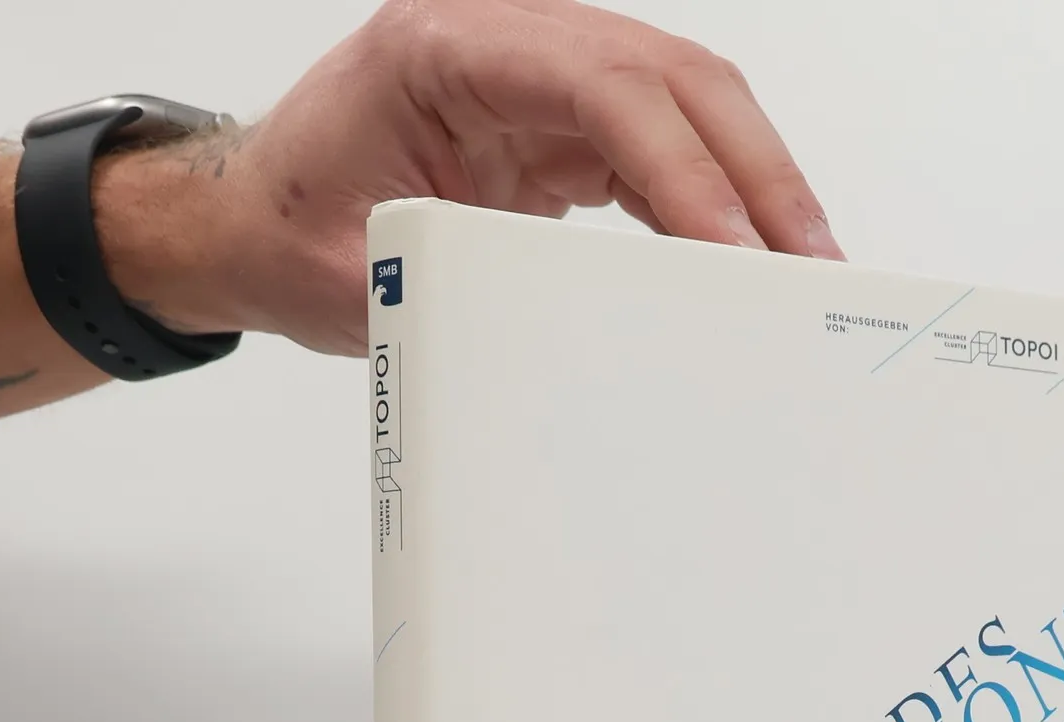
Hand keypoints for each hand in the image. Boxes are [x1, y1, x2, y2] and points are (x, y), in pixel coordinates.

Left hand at [97, 0, 844, 354]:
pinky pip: (665, 147)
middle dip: (754, 171)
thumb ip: (471, 292)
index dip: (682, 167)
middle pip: (671, 79)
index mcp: (443, 50)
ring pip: (685, 106)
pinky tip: (750, 258)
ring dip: (754, 184)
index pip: (601, 85)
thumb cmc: (290, 232)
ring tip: (806, 267)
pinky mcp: (563, 126)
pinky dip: (717, 202)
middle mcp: (506, 45)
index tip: (732, 250)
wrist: (252, 222)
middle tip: (810, 263)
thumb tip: (585, 333)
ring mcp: (542, 80)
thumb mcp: (360, 276)